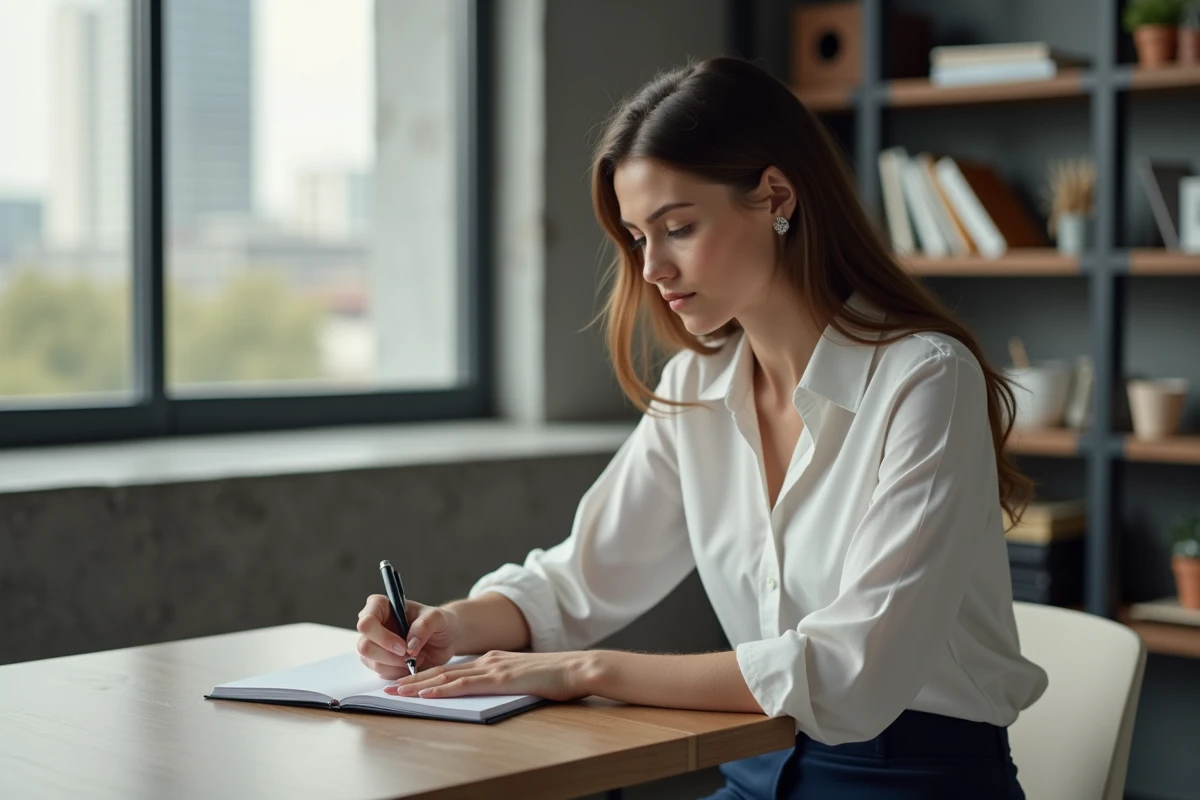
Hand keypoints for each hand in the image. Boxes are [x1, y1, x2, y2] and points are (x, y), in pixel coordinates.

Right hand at [355, 594, 460, 678]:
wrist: (446, 639)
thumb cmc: (439, 622)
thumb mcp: (437, 618)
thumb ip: (424, 626)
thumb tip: (409, 645)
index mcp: (380, 606)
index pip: (366, 622)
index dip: (382, 637)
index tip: (403, 646)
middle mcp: (373, 625)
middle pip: (364, 646)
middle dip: (389, 656)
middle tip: (411, 655)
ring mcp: (374, 644)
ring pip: (371, 662)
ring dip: (396, 665)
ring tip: (417, 657)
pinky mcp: (379, 661)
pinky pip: (381, 673)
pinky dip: (399, 673)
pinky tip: (412, 665)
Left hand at [384, 650, 597, 702]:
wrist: (578, 668)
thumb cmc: (557, 678)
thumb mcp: (525, 678)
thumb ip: (506, 681)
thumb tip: (491, 691)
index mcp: (493, 661)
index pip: (452, 669)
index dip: (426, 675)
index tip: (405, 682)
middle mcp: (488, 661)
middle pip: (443, 670)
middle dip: (412, 679)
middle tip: (388, 687)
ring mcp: (494, 668)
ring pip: (448, 676)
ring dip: (419, 684)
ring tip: (397, 691)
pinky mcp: (501, 679)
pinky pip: (465, 685)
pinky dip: (443, 688)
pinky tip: (427, 693)